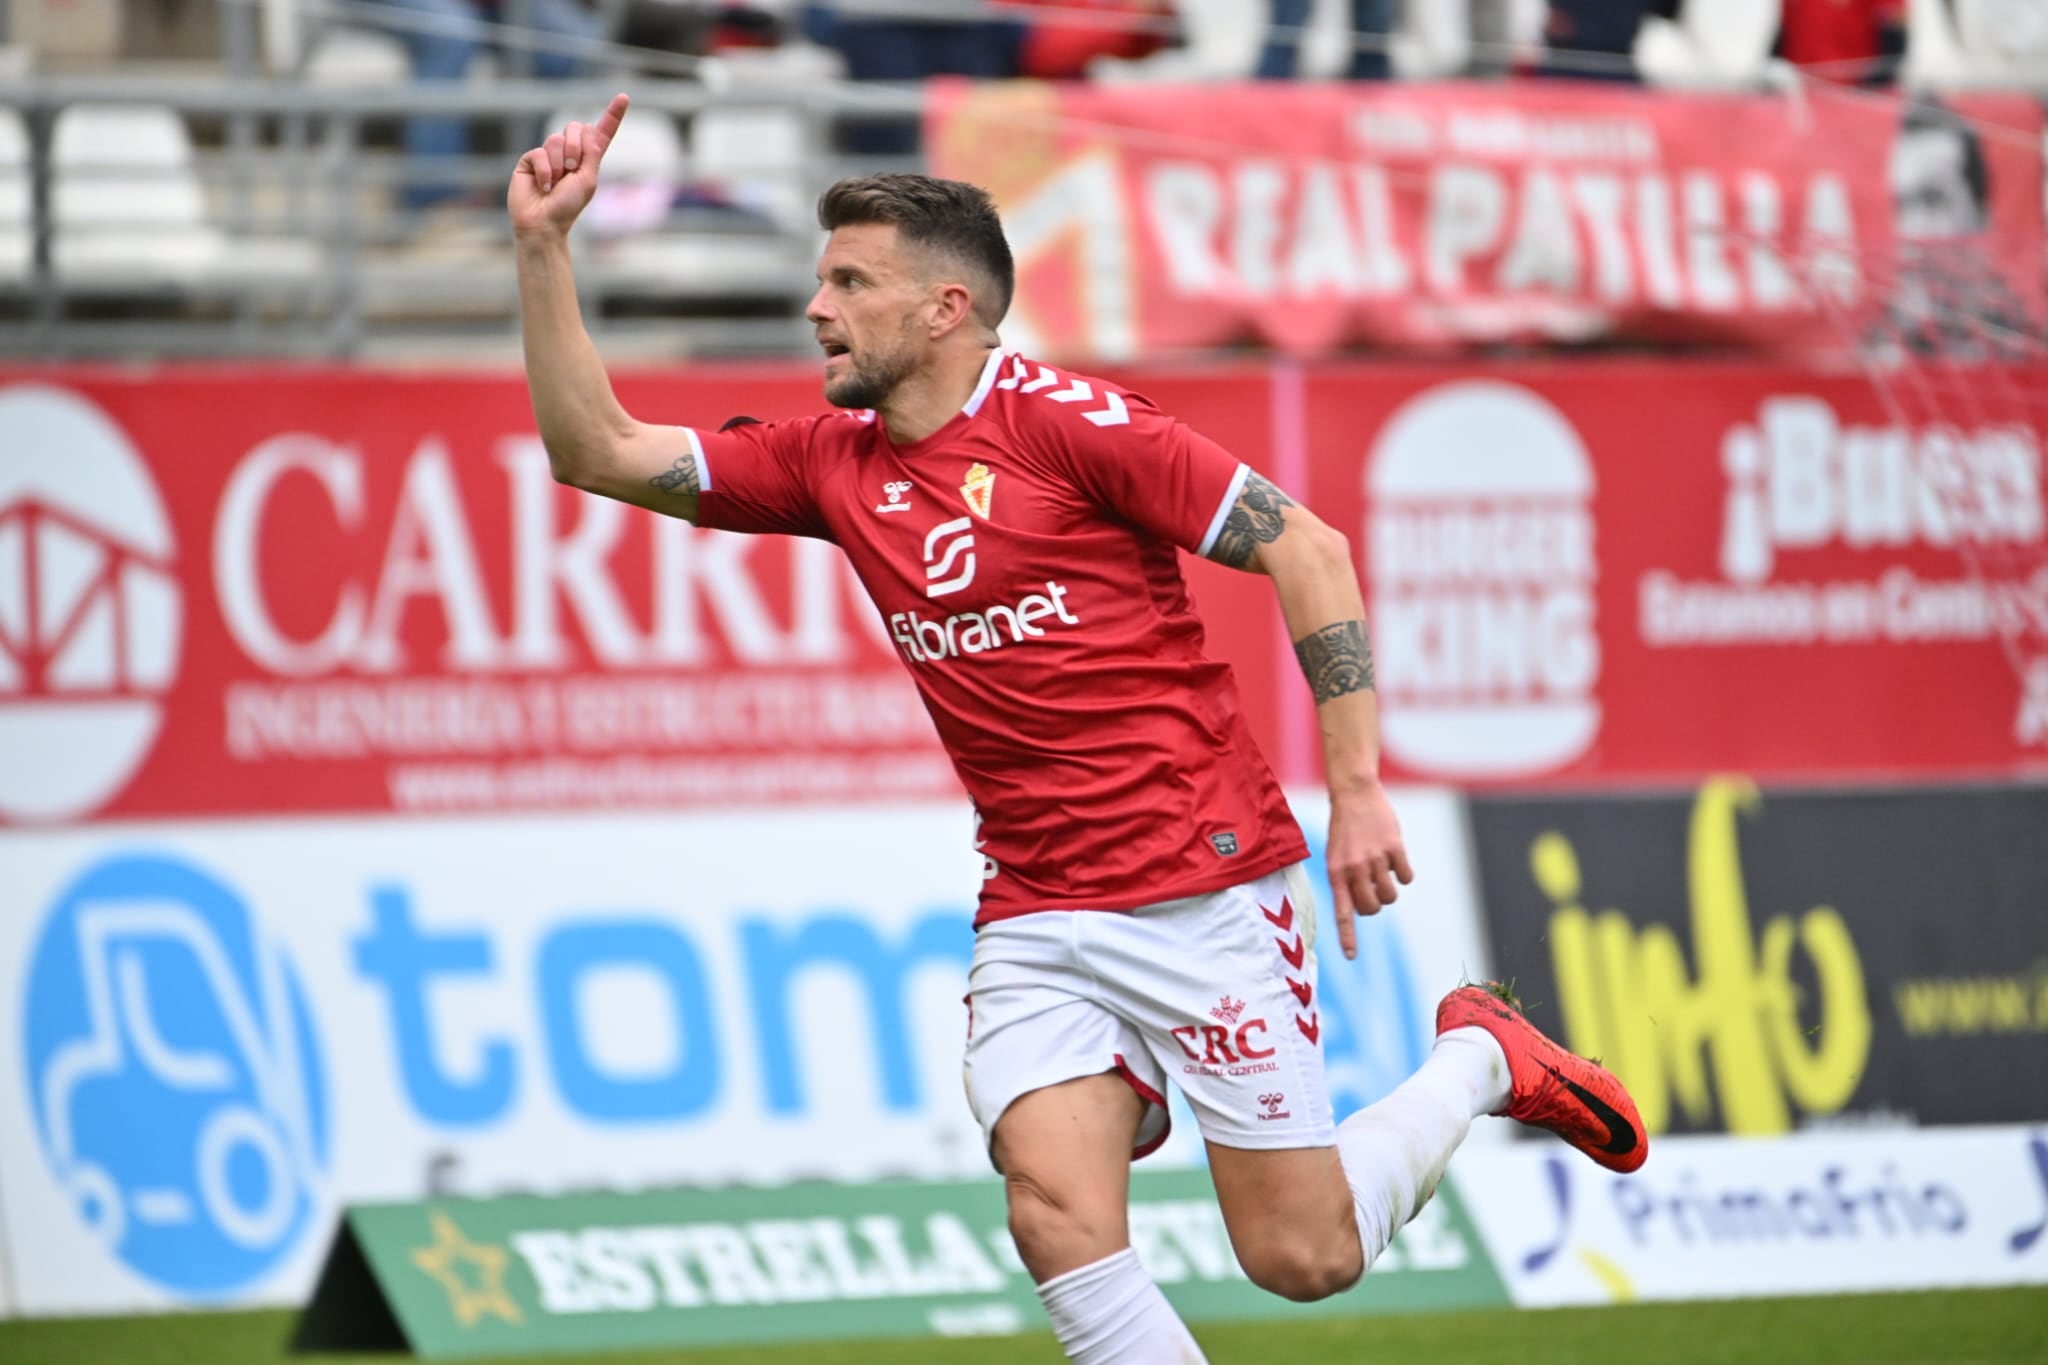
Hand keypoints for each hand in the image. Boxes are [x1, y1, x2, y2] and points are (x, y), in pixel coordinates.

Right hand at [509, 92, 629, 238]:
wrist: (543, 223)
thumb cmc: (568, 207)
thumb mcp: (588, 180)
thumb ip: (592, 154)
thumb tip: (589, 129)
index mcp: (588, 159)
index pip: (602, 132)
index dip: (612, 115)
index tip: (623, 97)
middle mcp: (569, 153)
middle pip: (575, 127)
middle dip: (576, 147)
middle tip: (572, 169)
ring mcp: (549, 154)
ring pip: (556, 138)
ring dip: (560, 163)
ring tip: (557, 182)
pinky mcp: (531, 159)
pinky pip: (540, 152)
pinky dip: (545, 170)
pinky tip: (544, 185)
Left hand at [1326, 782, 1412, 960]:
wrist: (1354, 794)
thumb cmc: (1344, 829)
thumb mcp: (1335, 856)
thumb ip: (1345, 881)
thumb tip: (1364, 906)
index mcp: (1336, 873)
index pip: (1343, 913)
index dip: (1348, 937)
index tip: (1351, 957)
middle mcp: (1354, 869)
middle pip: (1372, 909)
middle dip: (1375, 904)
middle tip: (1373, 887)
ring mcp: (1375, 859)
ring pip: (1391, 896)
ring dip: (1390, 889)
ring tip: (1383, 871)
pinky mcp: (1394, 848)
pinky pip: (1406, 877)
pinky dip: (1404, 872)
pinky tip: (1394, 857)